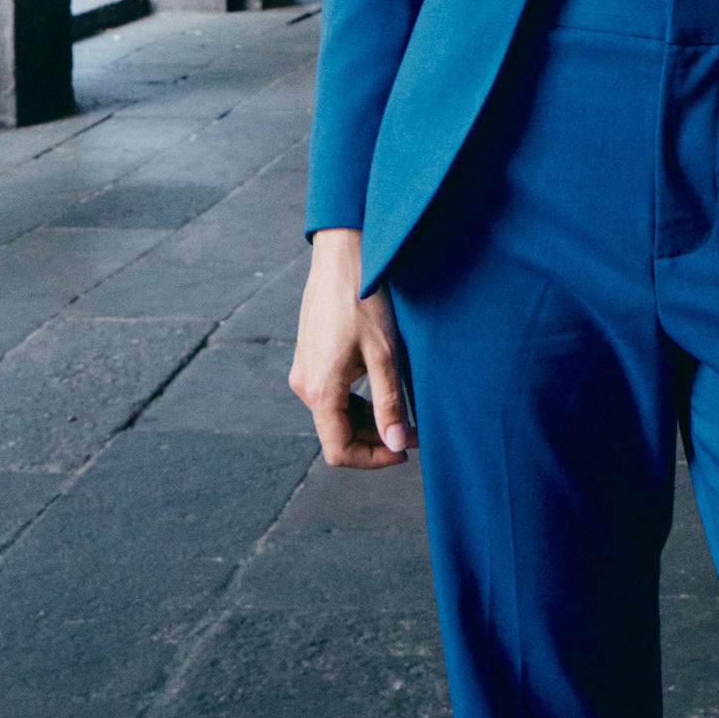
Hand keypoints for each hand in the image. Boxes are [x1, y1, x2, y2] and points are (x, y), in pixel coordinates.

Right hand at [288, 229, 416, 468]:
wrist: (342, 258)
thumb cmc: (364, 301)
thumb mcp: (384, 355)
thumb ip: (389, 403)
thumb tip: (396, 444)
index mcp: (319, 390)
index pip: (339, 450)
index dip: (372, 459)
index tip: (403, 451)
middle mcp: (305, 385)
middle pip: (337, 434)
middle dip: (376, 440)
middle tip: (413, 432)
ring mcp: (305, 372)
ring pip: (335, 416)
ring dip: (368, 421)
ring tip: (404, 413)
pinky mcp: (310, 359)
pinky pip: (331, 395)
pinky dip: (356, 402)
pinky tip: (382, 391)